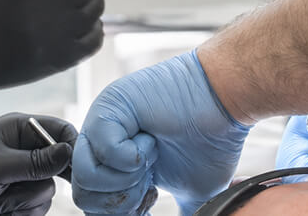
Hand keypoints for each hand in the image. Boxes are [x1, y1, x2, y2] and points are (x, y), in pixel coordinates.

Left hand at [0, 113, 74, 215]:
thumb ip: (35, 162)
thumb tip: (70, 151)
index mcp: (19, 129)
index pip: (60, 131)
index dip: (74, 147)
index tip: (82, 168)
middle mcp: (23, 151)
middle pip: (59, 166)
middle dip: (45, 182)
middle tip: (35, 191)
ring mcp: (18, 177)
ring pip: (47, 192)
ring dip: (26, 203)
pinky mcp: (12, 199)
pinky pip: (35, 209)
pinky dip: (21, 214)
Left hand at [72, 51, 251, 214]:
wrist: (223, 102)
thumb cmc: (210, 141)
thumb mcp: (189, 190)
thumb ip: (176, 212)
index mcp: (113, 163)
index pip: (93, 203)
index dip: (122, 212)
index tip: (152, 198)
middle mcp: (100, 143)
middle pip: (83, 195)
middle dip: (122, 200)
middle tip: (150, 183)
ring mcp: (101, 124)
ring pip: (86, 176)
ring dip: (126, 179)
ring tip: (151, 159)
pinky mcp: (108, 108)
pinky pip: (105, 150)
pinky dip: (134, 157)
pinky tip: (151, 141)